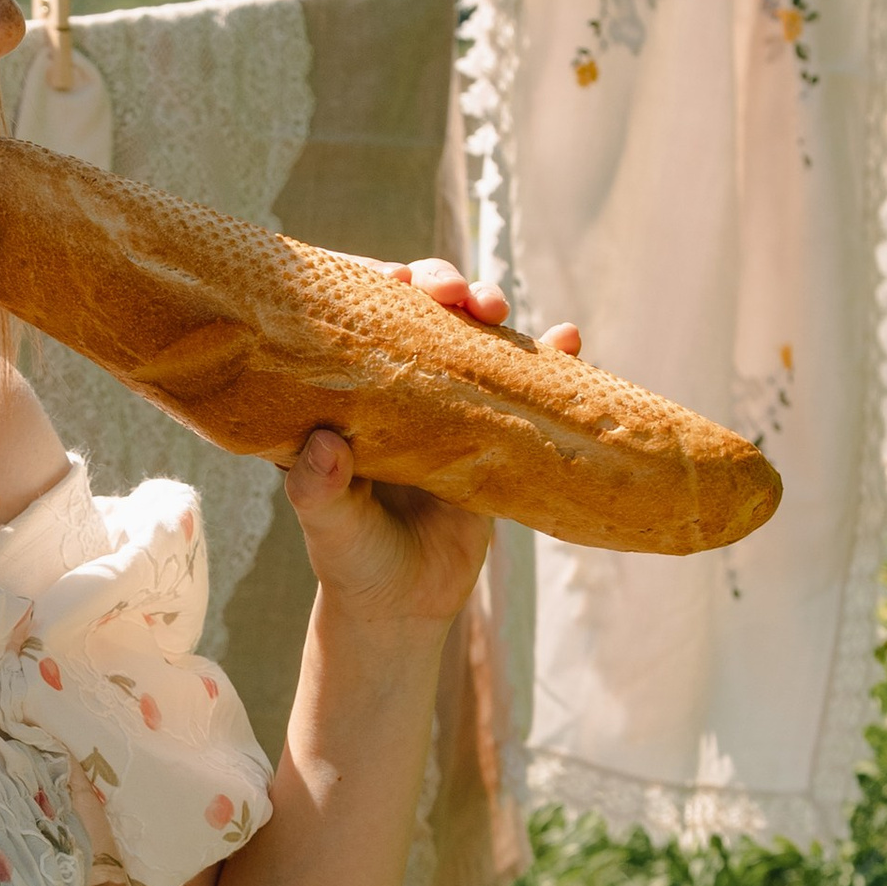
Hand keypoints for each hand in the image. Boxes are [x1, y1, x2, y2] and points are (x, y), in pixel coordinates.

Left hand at [283, 259, 580, 641]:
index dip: (375, 287)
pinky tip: (567, 340)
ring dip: (488, 308)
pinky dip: (547, 358)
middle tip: (454, 295)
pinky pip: (519, 383)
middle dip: (439, 288)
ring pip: (469, 336)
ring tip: (497, 308)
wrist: (404, 606)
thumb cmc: (353, 562)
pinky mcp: (488, 429)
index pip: (356, 321)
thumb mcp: (330, 528)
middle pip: (418, 313)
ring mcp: (443, 404)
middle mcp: (392, 389)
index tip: (397, 279)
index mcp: (343, 397)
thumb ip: (319, 490)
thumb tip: (323, 443)